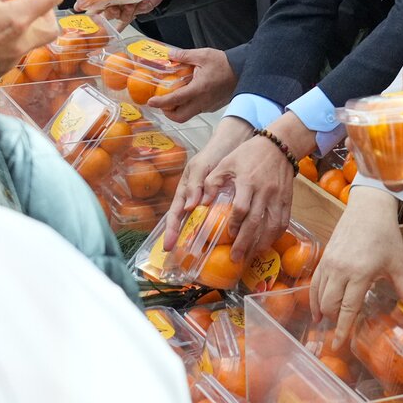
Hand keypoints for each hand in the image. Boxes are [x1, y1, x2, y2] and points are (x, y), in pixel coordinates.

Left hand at [146, 45, 234, 122]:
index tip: (151, 102)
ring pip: (188, 115)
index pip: (175, 100)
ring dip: (178, 109)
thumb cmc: (224, 63)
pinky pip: (197, 110)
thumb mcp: (203, 55)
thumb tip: (169, 54)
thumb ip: (184, 55)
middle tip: (163, 103)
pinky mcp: (213, 107)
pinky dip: (189, 105)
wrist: (243, 70)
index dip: (161, 103)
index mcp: (199, 89)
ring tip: (175, 96)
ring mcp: (209, 106)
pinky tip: (190, 94)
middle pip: (180, 117)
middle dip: (168, 113)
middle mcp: (203, 101)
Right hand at [163, 117, 255, 247]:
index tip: (168, 246)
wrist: (234, 145)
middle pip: (185, 222)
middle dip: (181, 239)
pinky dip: (215, 229)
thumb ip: (194, 185)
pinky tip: (220, 241)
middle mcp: (194, 198)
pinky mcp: (222, 202)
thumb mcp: (200, 166)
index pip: (175, 214)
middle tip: (180, 257)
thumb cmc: (213, 154)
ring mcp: (207, 202)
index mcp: (185, 191)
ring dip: (198, 238)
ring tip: (198, 255)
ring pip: (199, 223)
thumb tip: (188, 208)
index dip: (171, 230)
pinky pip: (216, 219)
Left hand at [203, 128, 297, 263]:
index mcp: (248, 181)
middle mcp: (264, 191)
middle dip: (246, 242)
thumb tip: (201, 203)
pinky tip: (266, 243)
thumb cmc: (248, 153)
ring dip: (262, 243)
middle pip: (256, 221)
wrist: (279, 145)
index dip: (235, 223)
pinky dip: (275, 236)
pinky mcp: (287, 200)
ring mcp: (278, 197)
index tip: (229, 235)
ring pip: (272, 225)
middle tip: (236, 257)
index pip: (242, 207)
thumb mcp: (227, 162)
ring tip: (251, 255)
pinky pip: (283, 222)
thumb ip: (212, 182)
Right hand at [311, 186, 402, 348]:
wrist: (369, 207)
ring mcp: (329, 263)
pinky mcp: (324, 257)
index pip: (348, 309)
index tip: (338, 346)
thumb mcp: (399, 264)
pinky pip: (314, 284)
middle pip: (331, 305)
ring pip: (320, 296)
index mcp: (361, 273)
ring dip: (325, 312)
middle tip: (341, 334)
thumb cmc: (386, 234)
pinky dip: (314, 299)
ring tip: (330, 323)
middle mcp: (341, 270)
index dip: (343, 330)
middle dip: (335, 322)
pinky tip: (318, 310)